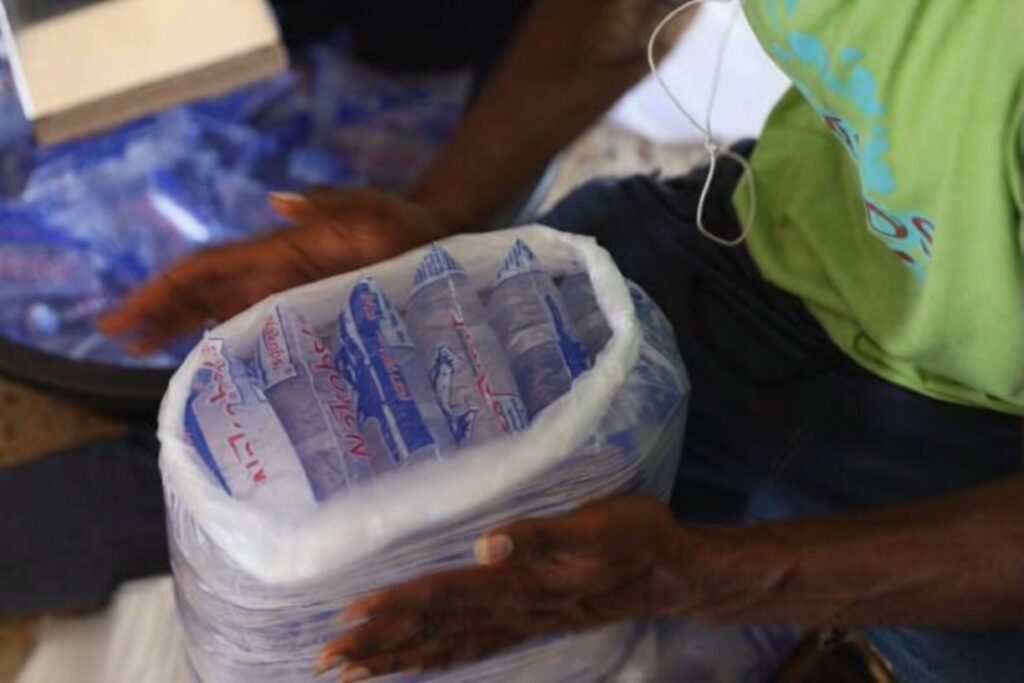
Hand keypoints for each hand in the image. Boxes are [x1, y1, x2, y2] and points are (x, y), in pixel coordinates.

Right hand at [98, 187, 449, 353]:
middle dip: (161, 313)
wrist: (437, 236)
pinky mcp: (311, 308)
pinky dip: (227, 337)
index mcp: (281, 250)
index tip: (125, 314)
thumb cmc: (406, 225)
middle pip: (205, 293)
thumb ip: (329, 204)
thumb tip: (276, 202)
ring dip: (183, 327)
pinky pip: (258, 324)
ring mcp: (292, 291)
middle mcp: (277, 272)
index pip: (208, 269)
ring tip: (144, 352)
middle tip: (119, 342)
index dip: (164, 291)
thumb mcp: (372, 210)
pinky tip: (210, 358)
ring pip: (224, 310)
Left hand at [318, 496, 692, 680]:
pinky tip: (418, 663)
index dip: (397, 607)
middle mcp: (512, 610)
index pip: (445, 597)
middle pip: (435, 630)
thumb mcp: (593, 525)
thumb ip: (540, 535)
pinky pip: (473, 649)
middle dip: (380, 645)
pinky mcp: (530, 624)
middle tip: (330, 659)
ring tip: (355, 671)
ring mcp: (520, 623)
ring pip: (448, 646)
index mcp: (520, 583)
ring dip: (399, 658)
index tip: (350, 618)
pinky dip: (437, 658)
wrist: (669, 572)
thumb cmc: (632, 537)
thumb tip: (485, 545)